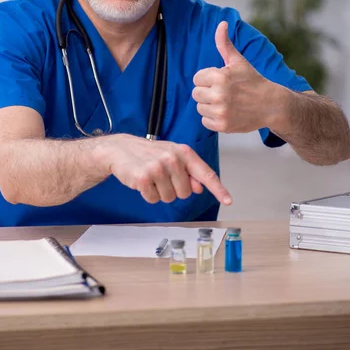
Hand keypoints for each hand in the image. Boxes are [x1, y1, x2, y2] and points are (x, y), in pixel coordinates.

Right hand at [104, 134, 231, 205]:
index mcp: (184, 152)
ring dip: (160, 192)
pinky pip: (153, 199)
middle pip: (185, 193)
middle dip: (174, 190)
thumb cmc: (150, 154)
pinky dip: (147, 195)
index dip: (218, 189)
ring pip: (169, 198)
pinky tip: (142, 181)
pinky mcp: (143, 177)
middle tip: (162, 176)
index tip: (228, 200)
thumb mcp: (172, 157)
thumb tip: (199, 187)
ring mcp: (158, 168)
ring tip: (151, 177)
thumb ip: (189, 172)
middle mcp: (173, 158)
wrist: (121, 149)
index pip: (205, 173)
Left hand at [192, 21, 272, 132]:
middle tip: (224, 92)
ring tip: (226, 102)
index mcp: (220, 76)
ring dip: (209, 106)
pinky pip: (205, 122)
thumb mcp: (238, 61)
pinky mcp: (223, 126)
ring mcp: (221, 111)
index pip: (196, 78)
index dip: (207, 79)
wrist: (271, 105)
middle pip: (196, 93)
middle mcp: (219, 94)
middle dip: (207, 92)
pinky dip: (213, 119)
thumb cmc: (253, 81)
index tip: (221, 81)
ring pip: (200, 107)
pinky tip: (226, 113)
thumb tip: (221, 23)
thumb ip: (224, 44)